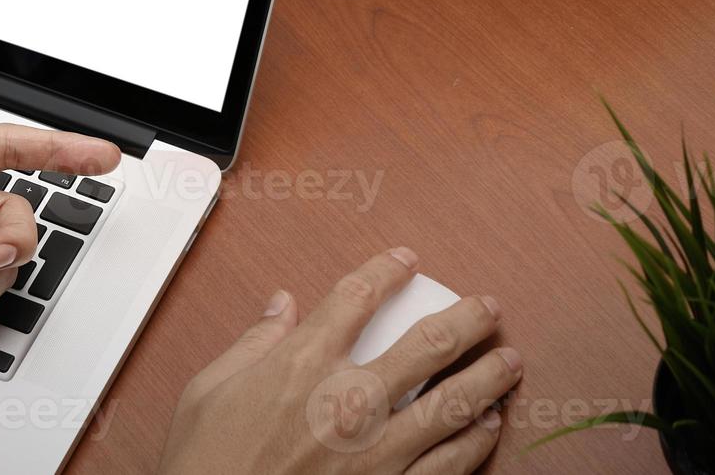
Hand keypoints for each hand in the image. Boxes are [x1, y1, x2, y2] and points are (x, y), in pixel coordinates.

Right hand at [156, 250, 520, 474]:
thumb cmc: (205, 463)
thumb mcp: (211, 389)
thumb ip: (253, 341)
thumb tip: (279, 305)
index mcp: (302, 363)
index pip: (358, 296)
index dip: (388, 270)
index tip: (406, 260)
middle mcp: (348, 400)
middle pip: (427, 344)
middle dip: (467, 320)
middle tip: (487, 308)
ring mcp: (375, 451)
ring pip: (453, 404)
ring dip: (488, 378)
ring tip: (510, 362)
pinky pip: (448, 464)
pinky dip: (475, 442)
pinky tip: (487, 426)